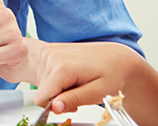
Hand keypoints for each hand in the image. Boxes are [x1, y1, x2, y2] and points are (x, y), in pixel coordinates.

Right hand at [27, 41, 146, 113]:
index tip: (72, 104)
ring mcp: (49, 51)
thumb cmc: (112, 73)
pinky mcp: (48, 51)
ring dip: (59, 88)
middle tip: (79, 92)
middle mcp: (52, 56)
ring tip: (77, 83)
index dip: (55, 106)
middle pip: (42, 92)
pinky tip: (72, 76)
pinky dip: (57, 79)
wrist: (116, 56)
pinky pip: (45, 74)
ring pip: (43, 84)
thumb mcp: (98, 92)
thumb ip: (74, 99)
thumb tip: (54, 107)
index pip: (41, 98)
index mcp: (63, 67)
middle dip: (58, 97)